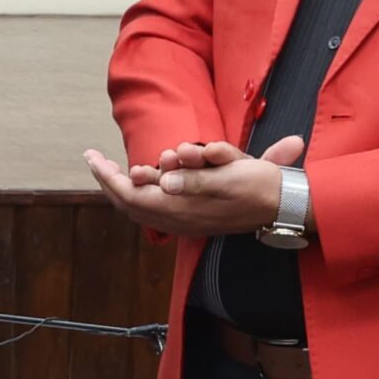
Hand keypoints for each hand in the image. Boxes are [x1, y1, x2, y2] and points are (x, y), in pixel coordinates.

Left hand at [84, 135, 304, 237]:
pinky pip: (155, 208)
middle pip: (128, 202)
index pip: (130, 195)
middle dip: (108, 180)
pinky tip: (138, 179)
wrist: (286, 205)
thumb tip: (164, 180)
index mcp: (183, 209)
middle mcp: (179, 219)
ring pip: (140, 206)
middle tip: (94, 158)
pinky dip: (141, 193)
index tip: (92, 156)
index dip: (107, 177)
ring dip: (124, 185)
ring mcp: (185, 222)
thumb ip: (194, 179)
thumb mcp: (229, 175)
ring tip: (109, 166)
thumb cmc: (258, 185)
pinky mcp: (193, 219)